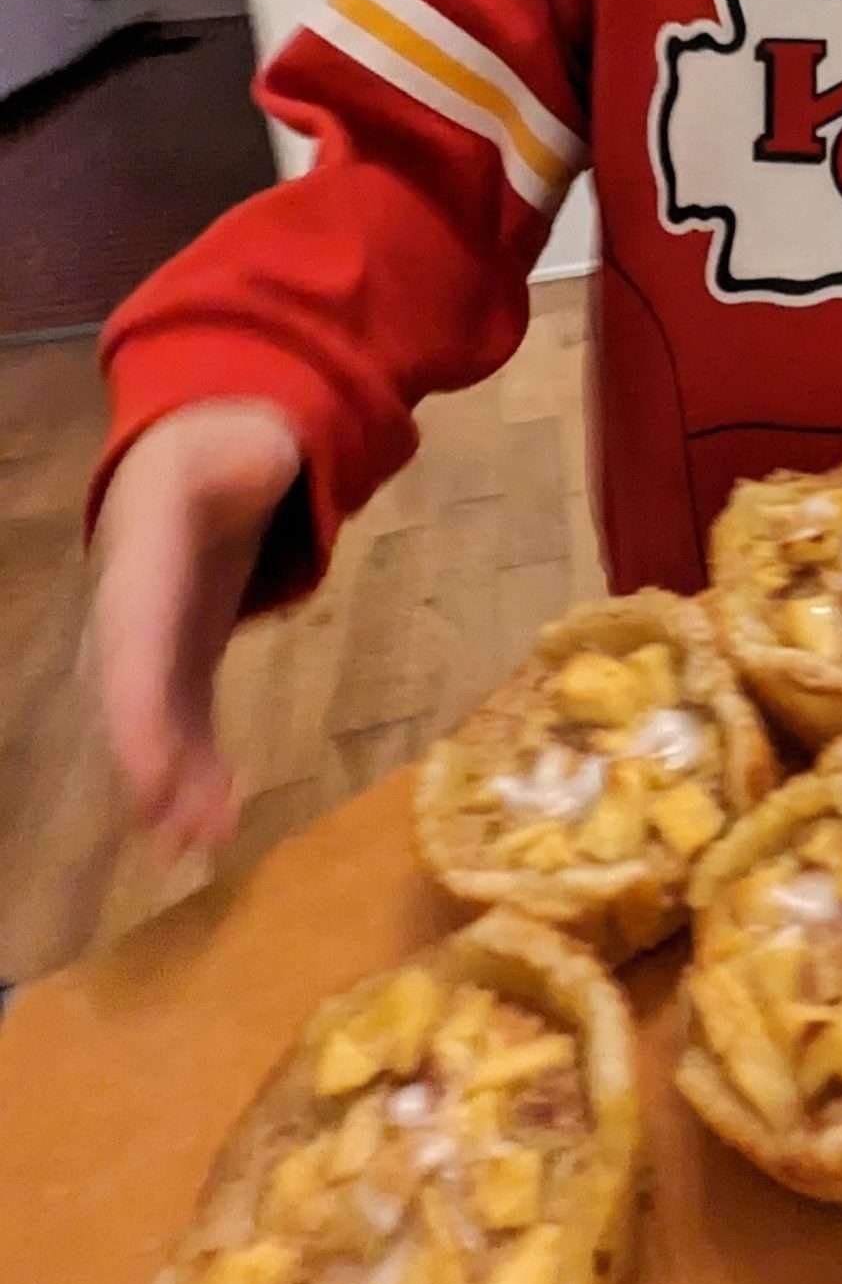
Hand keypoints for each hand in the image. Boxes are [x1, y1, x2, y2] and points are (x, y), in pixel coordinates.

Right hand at [87, 400, 301, 853]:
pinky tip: (216, 817)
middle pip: (136, 697)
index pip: (134, 643)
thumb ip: (247, 459)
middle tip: (178, 831)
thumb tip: (265, 461)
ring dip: (175, 782)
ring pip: (156, 719)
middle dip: (153, 764)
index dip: (139, 711)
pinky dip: (195, 767)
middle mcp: (134, 614)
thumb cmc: (214, 449)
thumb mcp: (234, 442)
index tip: (150, 774)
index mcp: (142, 562)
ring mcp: (154, 642)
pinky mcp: (182, 658)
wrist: (193, 456)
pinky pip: (183, 717)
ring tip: (201, 840)